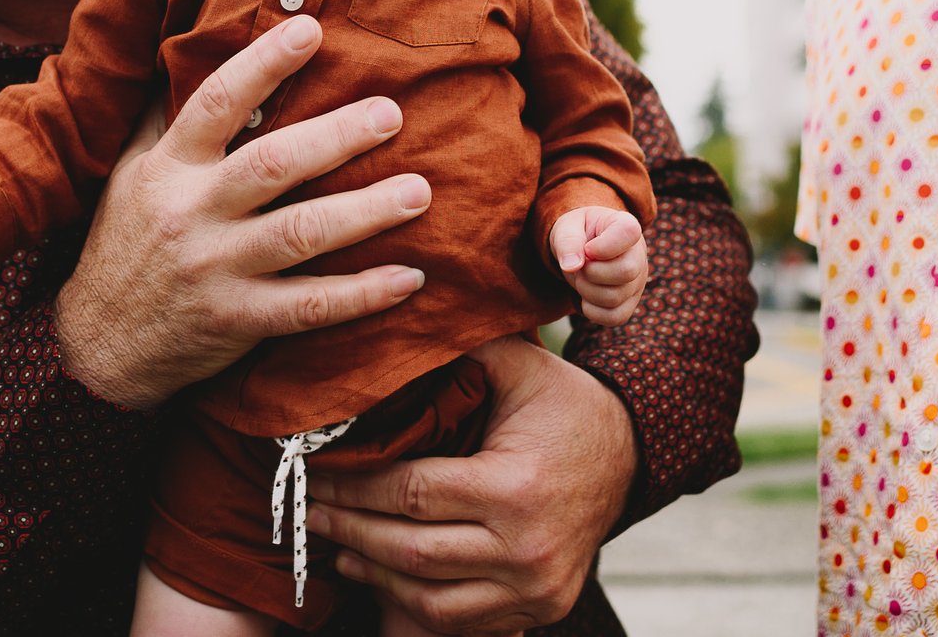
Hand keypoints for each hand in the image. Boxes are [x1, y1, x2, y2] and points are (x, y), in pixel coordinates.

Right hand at [53, 14, 431, 409]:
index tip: (310, 28)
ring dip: (365, 211)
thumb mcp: (131, 174)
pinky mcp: (238, 320)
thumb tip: (188, 49)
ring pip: (300, 234)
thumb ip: (165, 118)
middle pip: (272, 165)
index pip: (216, 103)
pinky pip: (308, 307)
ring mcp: (217, 270)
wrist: (98, 346)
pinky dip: (361, 295)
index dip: (263, 64)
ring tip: (419, 190)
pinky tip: (409, 278)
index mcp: (170, 168)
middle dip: (336, 137)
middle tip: (391, 113)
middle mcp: (193, 213)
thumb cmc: (125, 244)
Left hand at [305, 336, 635, 634]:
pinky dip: (415, 602)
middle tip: (306, 510)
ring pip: (431, 599)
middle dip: (349, 528)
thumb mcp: (519, 364)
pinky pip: (463, 621)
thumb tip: (389, 331)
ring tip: (336, 543)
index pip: (412, 493)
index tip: (316, 471)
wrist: (630, 454)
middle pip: (411, 550)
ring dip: (374, 574)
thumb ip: (459, 349)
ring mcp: (534, 586)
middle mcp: (525, 547)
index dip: (354, 485)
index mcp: (514, 487)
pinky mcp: (540, 606)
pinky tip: (381, 574)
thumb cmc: (564, 404)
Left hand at [550, 206, 646, 327]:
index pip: (628, 232)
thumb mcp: (567, 228)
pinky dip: (592, 310)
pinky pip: (614, 317)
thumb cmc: (578, 234)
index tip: (587, 248)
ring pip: (615, 298)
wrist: (583, 249)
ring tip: (581, 277)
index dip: (603, 245)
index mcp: (626, 226)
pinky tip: (586, 295)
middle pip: (626, 272)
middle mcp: (639, 255)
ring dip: (586, 290)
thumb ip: (568, 242)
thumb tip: (571, 266)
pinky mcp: (629, 305)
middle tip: (580, 266)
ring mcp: (637, 283)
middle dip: (591, 272)